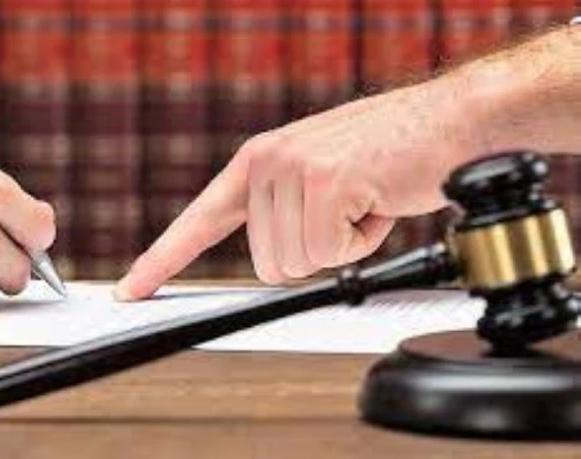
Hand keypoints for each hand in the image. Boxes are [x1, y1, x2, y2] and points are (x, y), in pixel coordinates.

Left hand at [115, 77, 486, 299]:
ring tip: (364, 201)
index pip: (199, 221)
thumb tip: (273, 263)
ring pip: (298, 264)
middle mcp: (266, 162)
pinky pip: (331, 255)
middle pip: (269, 266)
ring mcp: (291, 169)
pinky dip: (364, 242)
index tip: (132, 291)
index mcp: (259, 163)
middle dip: (317, 252)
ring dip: (343, 245)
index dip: (162, 260)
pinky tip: (377, 201)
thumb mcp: (321, 180)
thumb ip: (284, 213)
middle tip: (348, 212)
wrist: (450, 121)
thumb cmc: (390, 156)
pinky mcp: (323, 181)